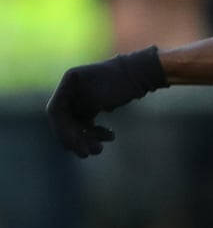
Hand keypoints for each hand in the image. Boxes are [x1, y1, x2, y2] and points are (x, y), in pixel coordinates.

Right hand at [46, 48, 166, 157]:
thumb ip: (81, 113)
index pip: (56, 111)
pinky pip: (88, 123)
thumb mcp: (99, 97)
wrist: (142, 74)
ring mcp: (82, 97)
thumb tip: (66, 135)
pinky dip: (95, 132)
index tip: (73, 146)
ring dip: (87, 138)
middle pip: (65, 120)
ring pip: (77, 124)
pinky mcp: (93, 104)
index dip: (62, 130)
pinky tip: (110, 136)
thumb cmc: (122, 83)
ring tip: (100, 148)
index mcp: (70, 82)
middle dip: (76, 138)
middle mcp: (72, 89)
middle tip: (87, 153)